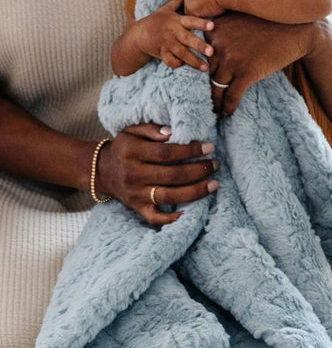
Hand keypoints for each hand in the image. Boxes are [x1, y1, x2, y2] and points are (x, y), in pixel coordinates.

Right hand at [95, 123, 218, 225]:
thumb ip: (151, 129)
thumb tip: (172, 132)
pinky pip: (154, 218)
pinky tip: (188, 212)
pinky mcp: (137, 208)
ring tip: (214, 184)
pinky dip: (170, 219)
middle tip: (215, 164)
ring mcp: (136, 194)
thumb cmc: (124, 147)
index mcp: (132, 152)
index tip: (209, 147)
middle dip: (198, 170)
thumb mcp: (132, 131)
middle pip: (172, 175)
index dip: (190, 150)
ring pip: (169, 196)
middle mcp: (134, 175)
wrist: (101, 170)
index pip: (167, 152)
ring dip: (195, 191)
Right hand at [134, 0, 214, 69]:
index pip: (190, 21)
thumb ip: (177, 2)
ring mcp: (167, 43)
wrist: (139, 34)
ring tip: (206, 68)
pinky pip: (171, 61)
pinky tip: (186, 66)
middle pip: (188, 39)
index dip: (201, 23)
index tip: (212, 26)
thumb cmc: (155, 21)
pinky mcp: (161, 53)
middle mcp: (172, 32)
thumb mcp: (165, 9)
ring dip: (194, 61)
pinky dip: (177, 64)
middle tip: (212, 52)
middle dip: (200, 46)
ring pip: (182, 53)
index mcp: (176, 20)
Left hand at [205, 12, 313, 116]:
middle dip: (208, 87)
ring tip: (216, 110)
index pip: (202, 56)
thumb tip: (209, 55)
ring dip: (216, 101)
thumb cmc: (268, 24)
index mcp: (214, 31)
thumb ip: (222, 33)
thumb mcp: (238, 21)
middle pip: (207, 72)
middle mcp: (218, 45)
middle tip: (207, 100)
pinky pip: (232, 95)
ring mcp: (232, 59)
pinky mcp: (246, 73)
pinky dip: (228, 107)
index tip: (202, 81)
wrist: (295, 30)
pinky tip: (227, 113)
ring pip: (216, 86)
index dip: (204, 70)